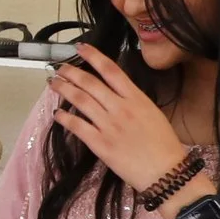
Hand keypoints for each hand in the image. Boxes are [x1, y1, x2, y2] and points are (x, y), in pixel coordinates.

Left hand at [49, 45, 191, 195]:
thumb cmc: (163, 144)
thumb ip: (133, 101)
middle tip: (59, 67)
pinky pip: (77, 127)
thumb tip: (115, 93)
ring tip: (53, 83)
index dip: (93, 56)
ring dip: (64, 90)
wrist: (166, 171)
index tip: (80, 47)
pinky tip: (57, 114)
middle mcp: (120, 108)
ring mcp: (109, 125)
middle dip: (71, 73)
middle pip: (90, 83)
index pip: (111, 70)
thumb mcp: (152, 113)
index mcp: (136, 98)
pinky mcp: (99, 144)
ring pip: (80, 101)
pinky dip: (64, 118)